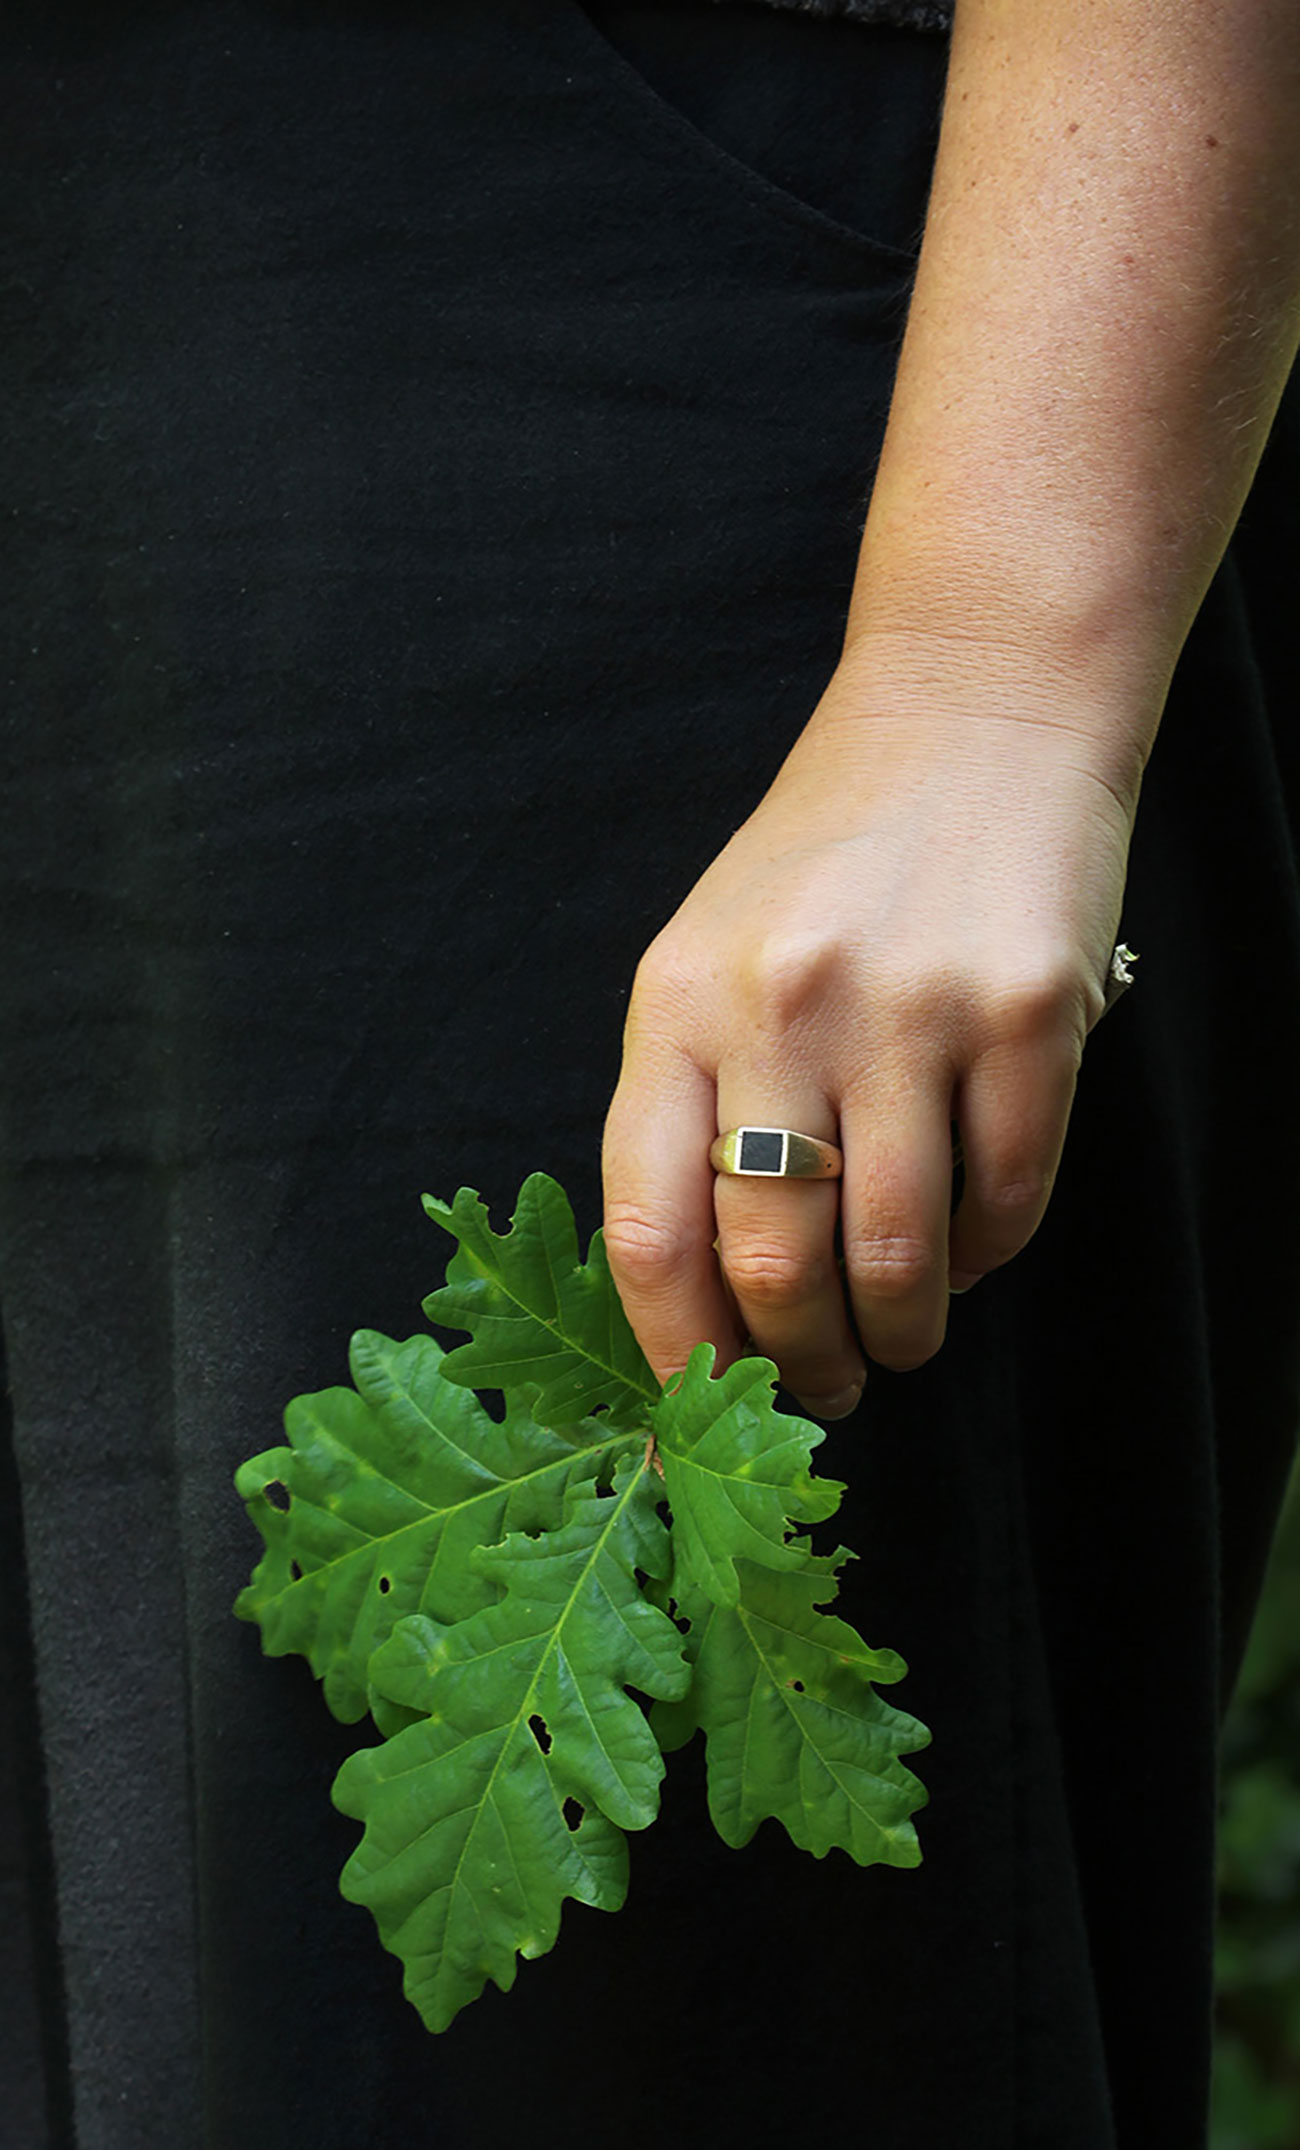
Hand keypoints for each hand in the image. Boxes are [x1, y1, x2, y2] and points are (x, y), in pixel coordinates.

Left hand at [601, 655, 1139, 1416]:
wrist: (971, 716)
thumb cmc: (827, 864)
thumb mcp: (710, 958)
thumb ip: (693, 1104)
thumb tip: (710, 1297)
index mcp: (676, 1003)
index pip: (651, 1229)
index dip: (678, 1350)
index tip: (704, 1401)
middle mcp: (782, 1009)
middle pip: (776, 1264)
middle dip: (801, 1365)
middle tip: (826, 1389)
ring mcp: (909, 1009)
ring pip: (896, 1255)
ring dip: (902, 1332)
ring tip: (903, 1339)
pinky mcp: (1026, 1012)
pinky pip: (1006, 1200)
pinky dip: (987, 1255)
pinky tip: (970, 1247)